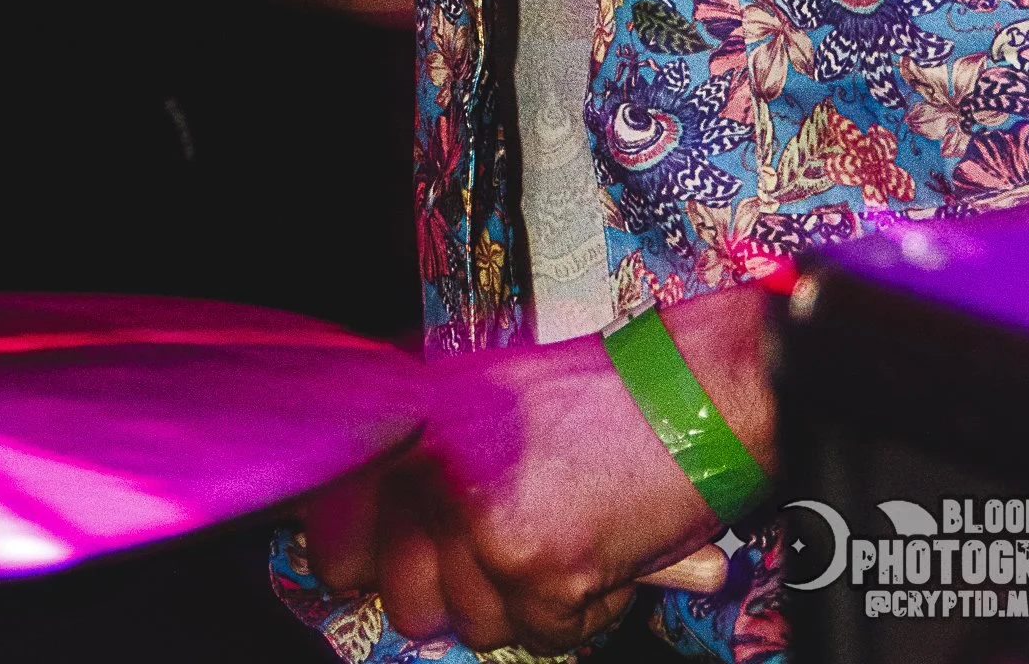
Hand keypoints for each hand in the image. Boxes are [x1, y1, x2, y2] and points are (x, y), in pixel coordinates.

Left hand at [304, 293, 768, 654]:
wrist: (690, 392)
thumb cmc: (603, 391)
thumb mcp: (489, 394)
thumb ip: (426, 457)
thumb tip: (366, 538)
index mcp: (417, 426)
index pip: (338, 533)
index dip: (357, 561)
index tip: (369, 569)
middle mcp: (438, 475)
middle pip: (408, 600)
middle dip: (456, 590)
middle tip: (506, 550)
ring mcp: (487, 529)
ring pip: (477, 626)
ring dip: (522, 599)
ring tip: (566, 535)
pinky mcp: (543, 574)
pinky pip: (543, 637)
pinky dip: (579, 610)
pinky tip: (601, 551)